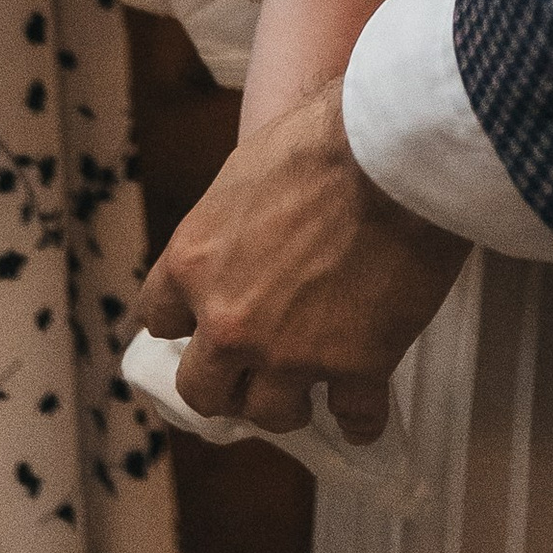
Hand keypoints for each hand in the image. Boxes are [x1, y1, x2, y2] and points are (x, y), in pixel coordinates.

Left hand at [137, 76, 468, 440]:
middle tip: (253, 371)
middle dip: (227, 384)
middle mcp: (229, 320)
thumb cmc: (324, 133)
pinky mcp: (356, 368)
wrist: (395, 148)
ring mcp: (291, 353)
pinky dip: (359, 417)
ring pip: (272, 414)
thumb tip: (243, 230)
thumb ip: (230, 220)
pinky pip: (353, 419)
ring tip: (313, 386)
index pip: (158, 318)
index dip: (186, 322)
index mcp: (194, 262)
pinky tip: (365, 408)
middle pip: (203, 391)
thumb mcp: (248, 165)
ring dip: (289, 401)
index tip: (204, 321)